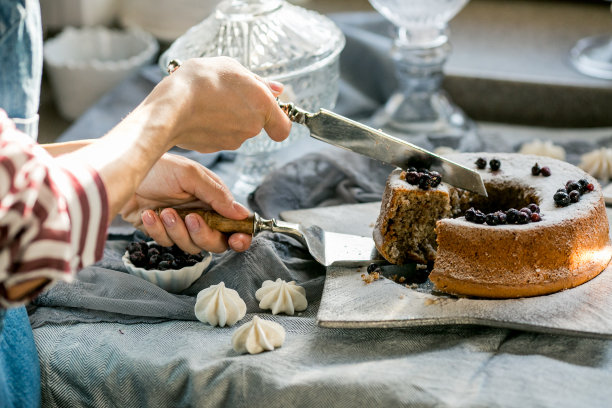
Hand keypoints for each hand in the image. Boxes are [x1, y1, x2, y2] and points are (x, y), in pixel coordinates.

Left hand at [119, 153, 251, 253]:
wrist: (121, 172)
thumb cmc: (158, 167)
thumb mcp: (190, 175)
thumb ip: (217, 195)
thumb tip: (242, 214)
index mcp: (213, 199)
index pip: (235, 224)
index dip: (240, 236)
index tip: (237, 240)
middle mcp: (201, 214)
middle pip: (215, 242)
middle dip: (203, 234)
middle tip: (191, 218)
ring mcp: (181, 225)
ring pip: (191, 246)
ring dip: (177, 231)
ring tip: (163, 211)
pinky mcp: (161, 232)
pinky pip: (166, 243)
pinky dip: (157, 230)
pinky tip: (147, 214)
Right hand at [140, 56, 292, 152]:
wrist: (171, 106)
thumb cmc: (201, 81)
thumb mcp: (232, 67)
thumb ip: (259, 81)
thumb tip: (277, 90)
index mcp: (262, 105)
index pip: (283, 128)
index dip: (277, 121)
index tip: (269, 112)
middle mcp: (252, 127)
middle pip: (255, 124)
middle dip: (244, 111)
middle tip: (225, 93)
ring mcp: (233, 141)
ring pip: (236, 130)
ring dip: (226, 118)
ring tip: (207, 100)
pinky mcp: (214, 148)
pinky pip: (218, 136)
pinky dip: (212, 128)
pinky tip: (198, 113)